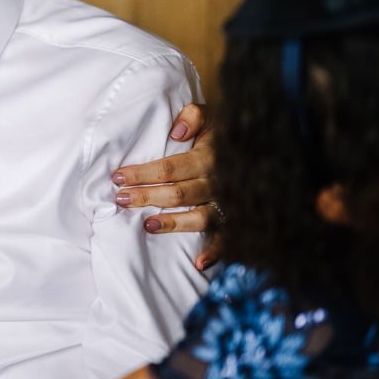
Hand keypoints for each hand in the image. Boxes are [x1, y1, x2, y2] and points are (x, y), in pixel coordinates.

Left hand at [111, 103, 219, 270]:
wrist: (261, 147)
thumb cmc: (221, 133)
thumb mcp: (210, 115)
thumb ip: (193, 116)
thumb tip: (176, 131)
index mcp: (209, 157)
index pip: (171, 168)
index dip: (143, 173)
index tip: (118, 176)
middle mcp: (219, 182)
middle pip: (179, 193)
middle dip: (146, 197)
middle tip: (120, 199)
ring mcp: (228, 204)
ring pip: (199, 217)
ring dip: (173, 223)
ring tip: (146, 225)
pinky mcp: (235, 220)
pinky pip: (227, 239)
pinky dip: (215, 253)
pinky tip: (199, 264)